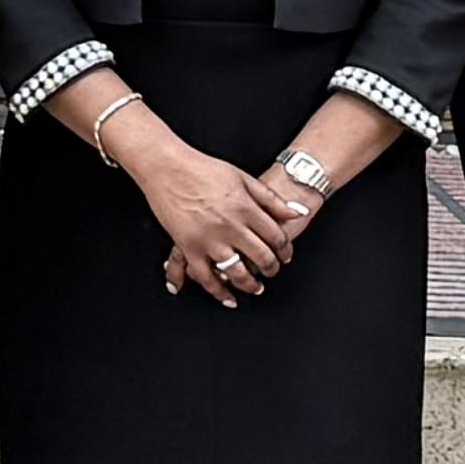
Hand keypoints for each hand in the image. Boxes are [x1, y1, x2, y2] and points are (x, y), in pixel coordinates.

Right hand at [127, 132, 282, 301]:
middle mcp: (230, 226)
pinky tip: (227, 298)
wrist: (167, 166)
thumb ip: (271, 198)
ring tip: (255, 287)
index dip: (285, 249)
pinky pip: (206, 277)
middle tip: (272, 270)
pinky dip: (218, 292)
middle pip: (261, 256)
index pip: (276, 236)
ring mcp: (209, 239)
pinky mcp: (189, 247)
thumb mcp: (242, 177)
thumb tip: (297, 212)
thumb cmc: (201, 168)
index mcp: (244, 207)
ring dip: (250, 284)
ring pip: (237, 272)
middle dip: (271, 268)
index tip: (285, 254)